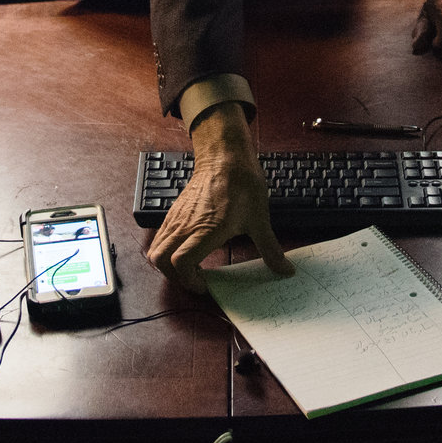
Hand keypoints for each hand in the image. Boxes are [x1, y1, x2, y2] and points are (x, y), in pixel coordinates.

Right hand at [148, 101, 292, 294]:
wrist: (225, 156)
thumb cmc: (242, 185)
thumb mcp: (259, 219)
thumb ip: (270, 249)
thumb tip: (285, 270)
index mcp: (205, 230)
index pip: (180, 262)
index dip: (190, 281)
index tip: (206, 285)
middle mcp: (185, 225)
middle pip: (160, 260)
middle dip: (175, 277)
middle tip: (197, 279)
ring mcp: (176, 218)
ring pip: (156, 248)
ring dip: (169, 264)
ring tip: (193, 265)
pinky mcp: (174, 212)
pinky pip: (161, 235)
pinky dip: (168, 248)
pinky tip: (190, 247)